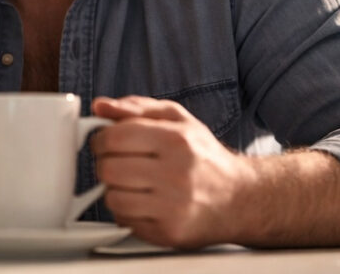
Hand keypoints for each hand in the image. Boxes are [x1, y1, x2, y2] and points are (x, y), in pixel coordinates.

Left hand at [90, 95, 252, 248]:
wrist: (239, 199)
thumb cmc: (204, 156)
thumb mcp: (177, 119)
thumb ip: (136, 107)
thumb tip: (100, 107)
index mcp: (177, 140)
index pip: (114, 138)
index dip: (101, 138)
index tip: (105, 141)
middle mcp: (176, 174)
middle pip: (108, 169)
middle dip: (106, 163)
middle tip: (118, 161)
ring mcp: (173, 207)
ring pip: (112, 197)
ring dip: (115, 188)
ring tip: (132, 182)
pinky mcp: (169, 232)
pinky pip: (124, 220)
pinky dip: (126, 210)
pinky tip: (143, 200)